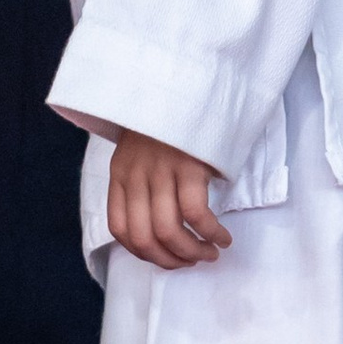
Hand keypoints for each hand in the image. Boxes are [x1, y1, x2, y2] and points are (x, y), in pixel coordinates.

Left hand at [106, 132, 230, 268]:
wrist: (183, 82)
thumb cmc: (169, 121)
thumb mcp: (142, 150)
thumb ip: (142, 181)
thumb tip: (160, 226)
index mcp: (121, 173)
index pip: (120, 228)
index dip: (142, 252)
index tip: (165, 256)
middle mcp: (136, 175)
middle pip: (144, 237)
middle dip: (170, 260)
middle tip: (191, 261)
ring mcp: (162, 170)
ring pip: (169, 231)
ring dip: (192, 252)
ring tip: (210, 253)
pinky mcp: (189, 165)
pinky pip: (196, 214)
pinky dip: (211, 233)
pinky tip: (222, 237)